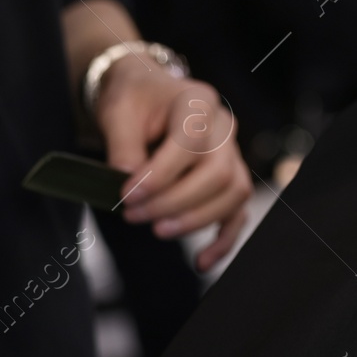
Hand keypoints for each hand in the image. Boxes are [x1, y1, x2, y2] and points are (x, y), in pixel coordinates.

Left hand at [95, 57, 252, 272]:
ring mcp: (232, 153)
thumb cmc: (134, 100)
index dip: (161, 174)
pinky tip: (202, 260)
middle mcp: (224, 127)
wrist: (147, 95)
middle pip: (218, 172)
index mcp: (198, 101)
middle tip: (134, 216)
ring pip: (233, 192)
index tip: (126, 196)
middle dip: (175, 202)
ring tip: (158, 230)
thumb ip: (122, 144)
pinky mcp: (228, 178)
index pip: (191, 142)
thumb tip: (127, 181)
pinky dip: (224, 239)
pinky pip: (237, 211)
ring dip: (197, 219)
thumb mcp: (118, 110)